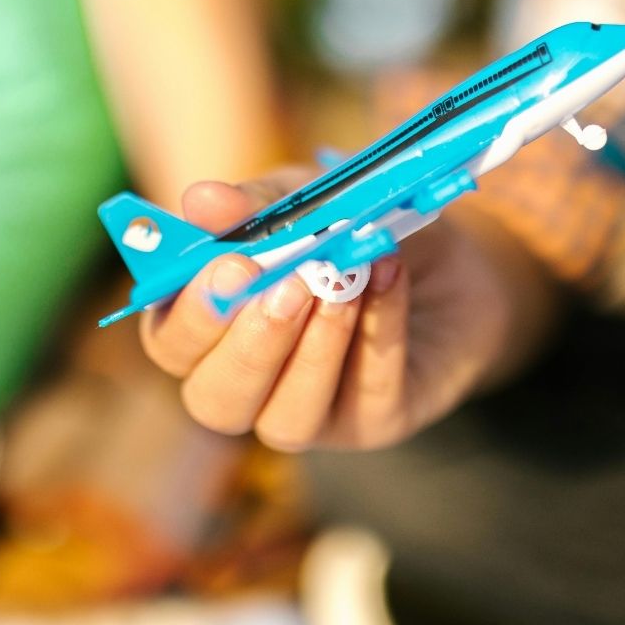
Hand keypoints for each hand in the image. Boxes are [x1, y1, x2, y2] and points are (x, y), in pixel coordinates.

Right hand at [138, 170, 555, 451]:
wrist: (452, 258)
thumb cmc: (352, 229)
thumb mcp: (305, 200)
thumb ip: (255, 205)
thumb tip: (200, 200)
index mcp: (212, 330)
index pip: (172, 344)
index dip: (192, 314)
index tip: (233, 265)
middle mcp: (251, 385)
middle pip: (216, 400)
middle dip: (250, 346)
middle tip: (289, 284)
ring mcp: (311, 413)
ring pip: (287, 418)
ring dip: (315, 348)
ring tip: (344, 282)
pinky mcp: (373, 424)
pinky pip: (367, 397)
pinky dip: (377, 333)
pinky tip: (388, 276)